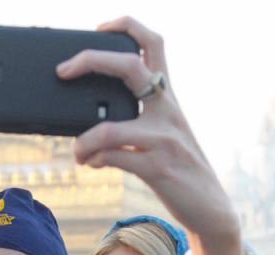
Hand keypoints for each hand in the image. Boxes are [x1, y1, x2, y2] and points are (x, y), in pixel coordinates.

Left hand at [56, 16, 239, 251]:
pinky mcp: (157, 168)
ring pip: (110, 126)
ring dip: (83, 140)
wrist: (211, 208)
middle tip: (63, 71)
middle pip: (130, 67)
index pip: (154, 44)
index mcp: (168, 97)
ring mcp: (163, 139)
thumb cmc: (179, 168)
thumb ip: (136, 118)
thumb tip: (90, 116)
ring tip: (77, 151)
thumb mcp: (164, 134)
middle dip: (90, 61)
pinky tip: (92, 163)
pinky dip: (94, 159)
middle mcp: (168, 111)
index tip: (100, 27)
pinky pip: (113, 158)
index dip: (128, 26)